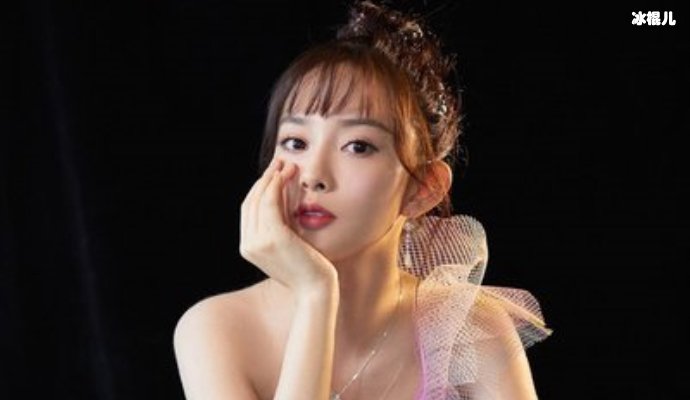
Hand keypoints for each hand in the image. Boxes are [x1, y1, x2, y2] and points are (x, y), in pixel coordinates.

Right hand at [240, 159, 337, 293]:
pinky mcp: (273, 237)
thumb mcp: (290, 241)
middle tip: (280, 162)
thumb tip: (284, 190)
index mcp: (249, 247)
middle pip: (251, 201)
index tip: (275, 172)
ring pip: (259, 199)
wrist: (316, 290)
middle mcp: (248, 245)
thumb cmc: (309, 267)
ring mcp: (258, 242)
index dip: (260, 188)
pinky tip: (286, 175)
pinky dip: (276, 186)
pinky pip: (270, 203)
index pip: (249, 209)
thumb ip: (282, 220)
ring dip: (272, 177)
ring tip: (287, 164)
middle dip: (265, 178)